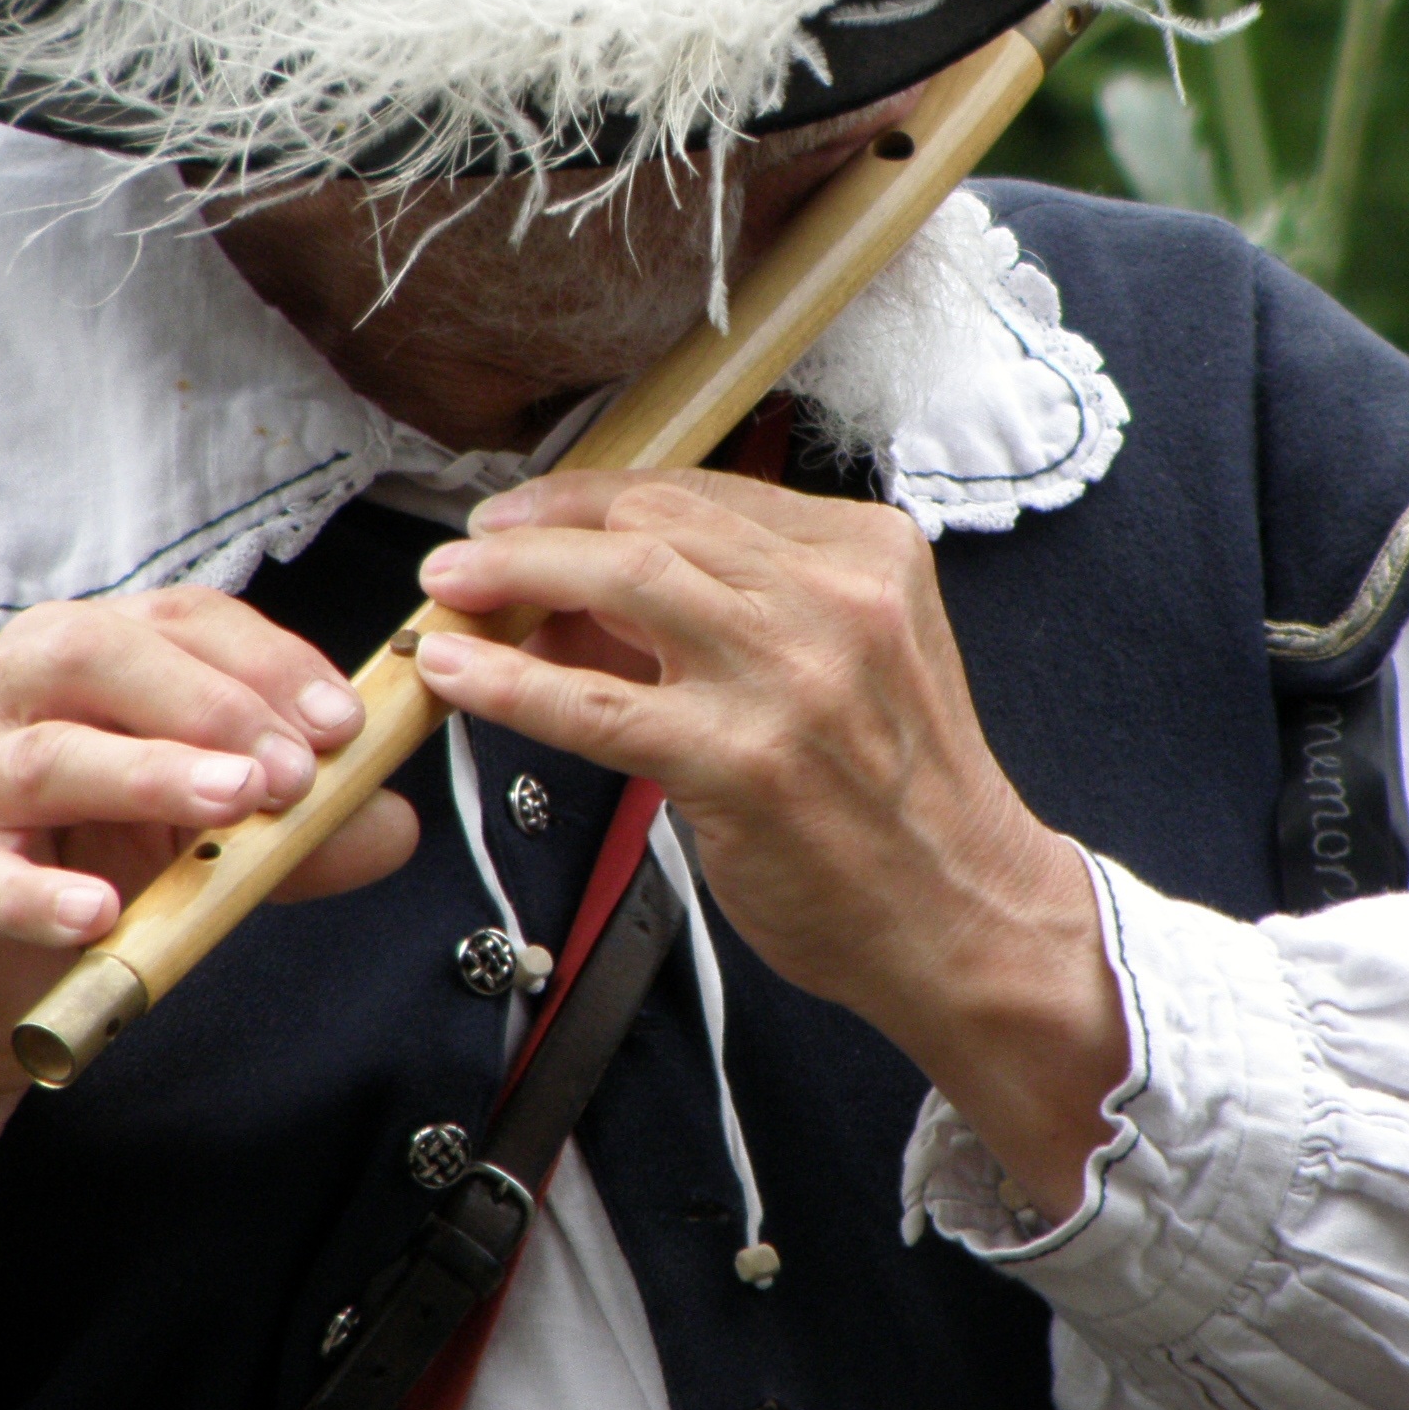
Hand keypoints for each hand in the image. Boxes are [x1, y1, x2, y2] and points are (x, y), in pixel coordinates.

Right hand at [0, 588, 416, 1308]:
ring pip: (46, 754)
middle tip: (293, 771)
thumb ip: (301, 824)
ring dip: (151, 775)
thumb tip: (394, 823)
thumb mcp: (212, 831)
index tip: (346, 722)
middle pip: (99, 656)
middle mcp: (0, 686)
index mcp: (81, 648)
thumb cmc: (97, 867)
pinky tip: (99, 912)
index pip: (180, 618)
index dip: (267, 660)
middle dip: (214, 707)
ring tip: (233, 803)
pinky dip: (42, 895)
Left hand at [415, 471, 1126, 1220]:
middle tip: (468, 551)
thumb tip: (569, 591)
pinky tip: (455, 675)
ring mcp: (791, 676)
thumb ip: (725, 612)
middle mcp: (836, 597)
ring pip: (622, 582)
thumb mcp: (842, 663)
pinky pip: (597, 705)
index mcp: (868, 553)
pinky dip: (510, 683)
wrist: (963, 917)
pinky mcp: (742, 762)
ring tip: (445, 592)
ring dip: (512, 578)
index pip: (702, 492)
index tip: (530, 512)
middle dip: (540, 526)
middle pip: (652, 521)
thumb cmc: (896, 797)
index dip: (594, 497)